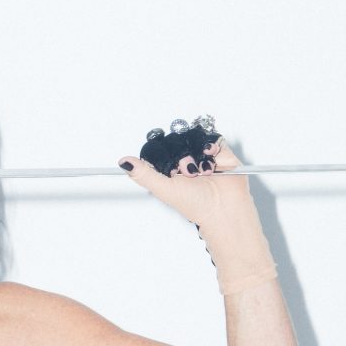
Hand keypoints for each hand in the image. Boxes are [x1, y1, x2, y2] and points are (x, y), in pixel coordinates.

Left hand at [117, 134, 254, 234]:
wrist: (223, 209)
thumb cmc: (194, 204)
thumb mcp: (164, 189)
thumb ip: (143, 174)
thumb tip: (123, 161)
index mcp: (166, 166)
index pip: (155, 147)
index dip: (162, 155)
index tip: (169, 171)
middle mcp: (181, 157)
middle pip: (173, 139)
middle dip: (180, 158)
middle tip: (188, 174)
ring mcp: (199, 152)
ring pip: (190, 136)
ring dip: (195, 155)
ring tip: (200, 172)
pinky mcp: (217, 149)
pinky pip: (209, 136)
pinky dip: (209, 147)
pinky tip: (211, 161)